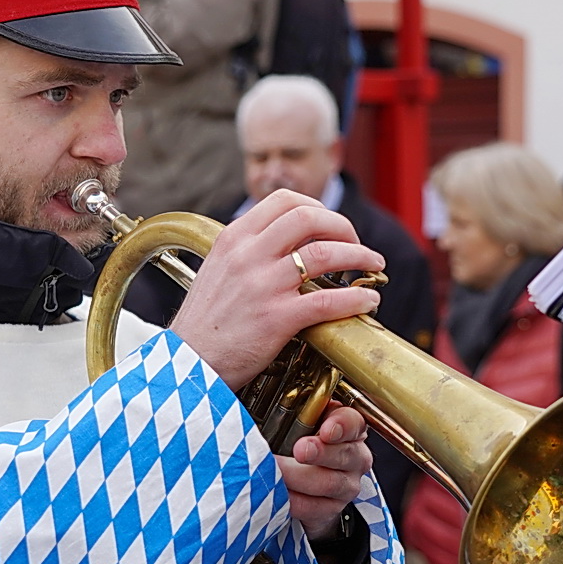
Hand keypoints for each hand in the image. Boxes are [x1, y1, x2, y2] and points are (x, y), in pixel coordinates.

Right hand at [172, 190, 382, 390]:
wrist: (188, 363)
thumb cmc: (205, 323)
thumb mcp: (218, 270)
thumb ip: (249, 251)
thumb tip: (288, 244)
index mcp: (233, 238)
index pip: (284, 200)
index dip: (317, 207)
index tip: (331, 225)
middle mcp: (248, 255)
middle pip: (308, 218)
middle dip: (343, 226)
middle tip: (357, 244)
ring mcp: (263, 285)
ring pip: (325, 253)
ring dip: (360, 257)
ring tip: (374, 265)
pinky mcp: (277, 319)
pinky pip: (328, 300)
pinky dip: (356, 298)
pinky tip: (367, 301)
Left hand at [282, 404, 371, 539]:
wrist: (298, 486)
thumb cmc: (293, 442)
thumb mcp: (296, 418)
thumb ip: (294, 403)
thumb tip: (266, 370)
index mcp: (347, 428)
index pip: (353, 422)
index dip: (342, 425)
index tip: (326, 429)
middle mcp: (354, 455)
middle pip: (346, 454)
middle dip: (321, 452)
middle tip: (299, 449)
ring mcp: (346, 484)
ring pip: (330, 483)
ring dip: (299, 477)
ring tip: (276, 471)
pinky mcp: (331, 509)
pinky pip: (315, 508)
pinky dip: (293, 502)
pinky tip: (277, 494)